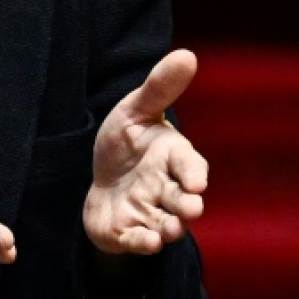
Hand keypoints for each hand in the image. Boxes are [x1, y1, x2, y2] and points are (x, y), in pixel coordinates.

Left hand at [83, 49, 207, 254]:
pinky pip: (139, 241)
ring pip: (167, 224)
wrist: (101, 179)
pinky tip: (145, 241)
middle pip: (183, 199)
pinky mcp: (129, 233)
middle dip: (188, 206)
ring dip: (170, 229)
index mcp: (172, 156)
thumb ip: (159, 88)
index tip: (197, 182)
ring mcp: (150, 213)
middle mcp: (167, 187)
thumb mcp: (135, 111)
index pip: (190, 164)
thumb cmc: (126, 142)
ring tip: (169, 230)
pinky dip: (143, 243)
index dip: (194, 173)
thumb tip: (188, 54)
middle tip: (190, 209)